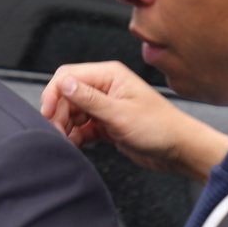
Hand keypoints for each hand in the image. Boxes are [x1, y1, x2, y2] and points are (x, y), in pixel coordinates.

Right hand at [40, 61, 227, 180]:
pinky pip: (81, 126)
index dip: (54, 93)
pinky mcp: (105, 123)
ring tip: (67, 141)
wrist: (179, 150)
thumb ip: (88, 99)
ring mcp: (105, 105)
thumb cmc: (159, 128)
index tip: (48, 113)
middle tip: (58, 132)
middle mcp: (105, 87)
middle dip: (58, 113)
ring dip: (65, 126)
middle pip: (66, 94)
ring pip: (71, 111)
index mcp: (109, 75)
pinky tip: (76, 145)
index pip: (68, 76)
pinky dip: (75, 136)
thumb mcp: (120, 114)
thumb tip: (63, 84)